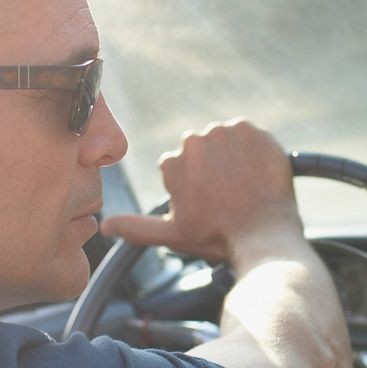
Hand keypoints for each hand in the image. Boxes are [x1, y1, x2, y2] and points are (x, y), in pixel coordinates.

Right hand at [99, 119, 301, 265]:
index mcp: (172, 163)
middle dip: (216, 168)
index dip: (200, 186)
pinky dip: (256, 152)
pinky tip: (259, 176)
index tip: (214, 203)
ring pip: (228, 142)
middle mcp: (193, 141)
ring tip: (245, 188)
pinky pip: (252, 136)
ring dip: (236, 159)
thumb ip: (136, 227)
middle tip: (231, 196)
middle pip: (206, 150)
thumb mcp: (172, 234)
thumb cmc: (216, 237)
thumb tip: (104, 225)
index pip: (185, 166)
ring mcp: (224, 133)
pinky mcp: (252, 130)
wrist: (262, 235)